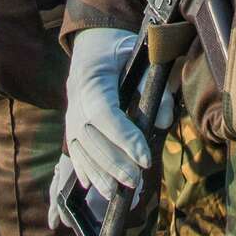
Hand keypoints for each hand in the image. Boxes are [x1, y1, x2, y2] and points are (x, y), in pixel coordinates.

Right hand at [63, 28, 170, 204]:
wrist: (94, 43)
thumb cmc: (122, 50)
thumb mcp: (141, 56)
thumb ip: (153, 87)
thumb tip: (165, 119)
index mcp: (91, 77)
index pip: (104, 113)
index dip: (123, 138)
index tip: (145, 158)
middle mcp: (75, 98)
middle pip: (90, 137)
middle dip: (113, 163)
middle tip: (135, 181)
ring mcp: (70, 113)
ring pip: (79, 148)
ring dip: (98, 173)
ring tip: (118, 193)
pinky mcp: (70, 125)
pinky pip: (74, 151)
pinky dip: (84, 170)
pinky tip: (95, 187)